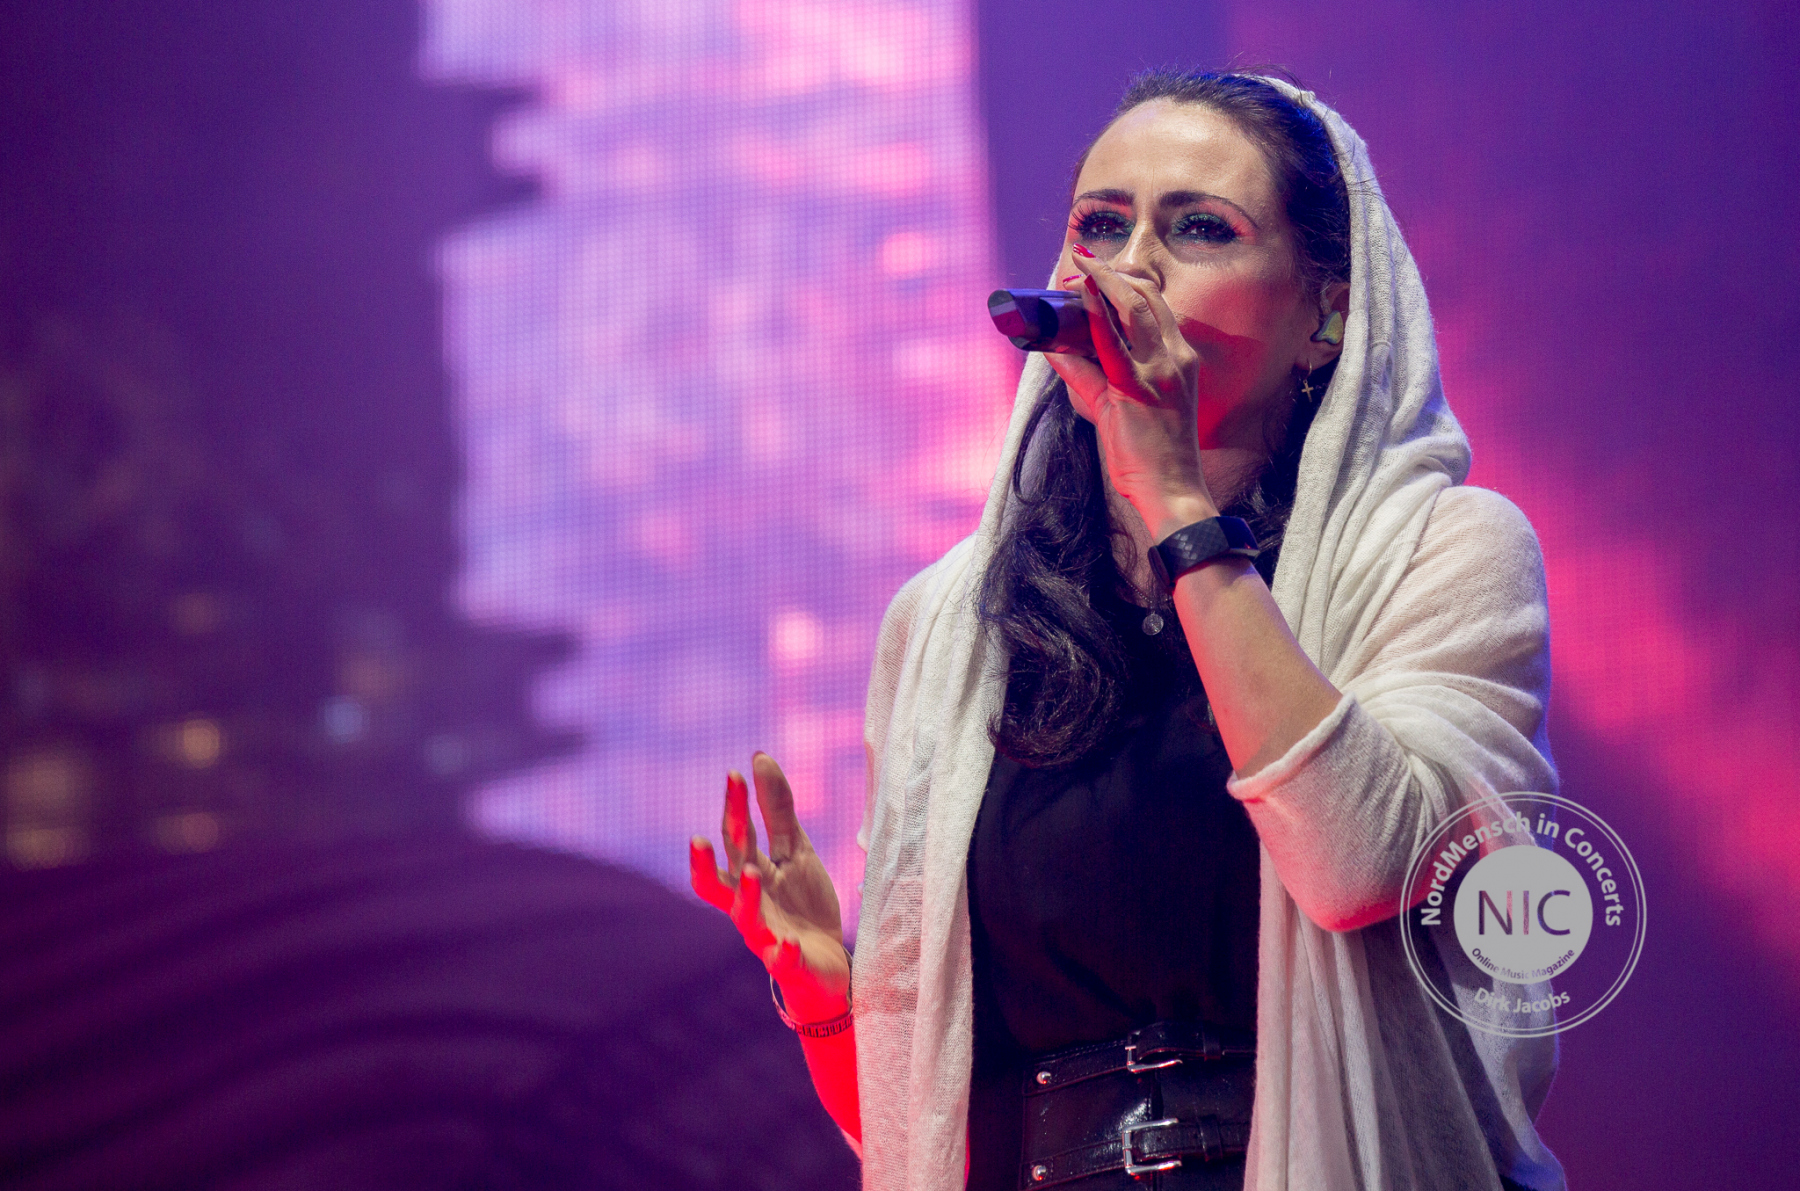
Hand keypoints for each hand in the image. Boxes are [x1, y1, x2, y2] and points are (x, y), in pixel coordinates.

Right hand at [689, 753, 849, 1022]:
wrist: (826, 965)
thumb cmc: (802, 904)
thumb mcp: (794, 851)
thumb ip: (777, 810)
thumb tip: (758, 757)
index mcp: (750, 874)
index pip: (737, 838)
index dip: (734, 807)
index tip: (734, 774)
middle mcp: (749, 904)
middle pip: (726, 878)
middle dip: (712, 859)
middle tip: (699, 837)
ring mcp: (765, 935)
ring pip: (745, 918)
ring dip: (746, 896)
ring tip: (753, 873)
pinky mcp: (788, 964)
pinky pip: (781, 960)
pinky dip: (783, 950)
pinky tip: (789, 940)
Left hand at [1047, 248, 1218, 537]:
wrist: (1172, 490)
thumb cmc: (1151, 454)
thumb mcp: (1122, 406)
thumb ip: (1089, 376)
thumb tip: (1054, 352)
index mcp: (1180, 358)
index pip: (1156, 305)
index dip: (1126, 281)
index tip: (1097, 270)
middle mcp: (1176, 357)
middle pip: (1145, 296)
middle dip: (1111, 273)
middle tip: (1079, 262)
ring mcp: (1160, 371)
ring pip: (1132, 308)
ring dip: (1100, 282)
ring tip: (1074, 269)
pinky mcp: (1137, 390)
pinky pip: (1110, 344)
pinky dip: (1092, 315)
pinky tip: (1078, 295)